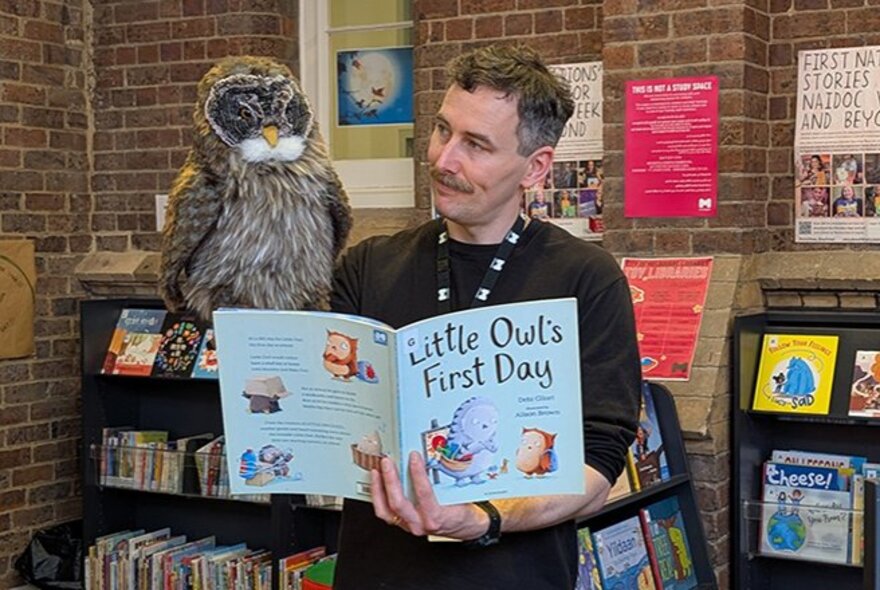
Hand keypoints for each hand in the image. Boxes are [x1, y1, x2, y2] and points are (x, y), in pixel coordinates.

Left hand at [370, 452, 487, 539]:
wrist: (464, 527)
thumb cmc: (461, 511)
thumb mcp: (459, 494)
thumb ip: (445, 480)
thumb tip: (433, 457)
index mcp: (436, 518)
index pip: (423, 494)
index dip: (417, 474)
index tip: (414, 457)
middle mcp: (420, 524)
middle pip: (398, 503)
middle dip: (390, 480)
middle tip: (387, 462)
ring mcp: (409, 525)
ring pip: (386, 510)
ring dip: (379, 489)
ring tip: (376, 471)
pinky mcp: (402, 524)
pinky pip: (385, 512)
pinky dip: (378, 497)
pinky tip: (376, 484)